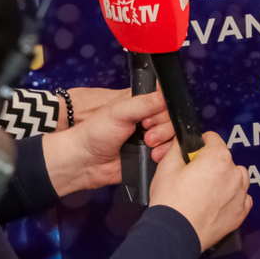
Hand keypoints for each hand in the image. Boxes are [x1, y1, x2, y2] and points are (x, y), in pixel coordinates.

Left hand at [41, 90, 176, 194]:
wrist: (86, 162)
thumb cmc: (94, 134)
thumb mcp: (119, 111)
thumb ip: (144, 102)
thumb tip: (165, 96)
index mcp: (139, 105)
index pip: (165, 101)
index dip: (164, 109)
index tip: (149, 116)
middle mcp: (146, 120)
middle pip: (172, 120)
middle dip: (163, 127)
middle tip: (146, 131)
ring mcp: (149, 138)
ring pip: (172, 137)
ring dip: (165, 142)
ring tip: (147, 144)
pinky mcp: (150, 154)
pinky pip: (167, 154)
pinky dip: (164, 155)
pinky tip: (152, 155)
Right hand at [150, 131, 250, 250]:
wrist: (174, 234)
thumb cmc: (171, 204)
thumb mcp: (166, 166)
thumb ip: (178, 148)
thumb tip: (182, 142)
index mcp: (218, 158)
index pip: (213, 139)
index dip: (200, 143)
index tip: (195, 150)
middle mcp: (234, 173)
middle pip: (224, 159)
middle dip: (210, 163)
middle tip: (193, 175)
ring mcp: (240, 194)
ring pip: (236, 177)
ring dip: (224, 178)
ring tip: (205, 189)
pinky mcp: (240, 213)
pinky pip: (241, 198)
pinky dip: (231, 197)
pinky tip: (215, 202)